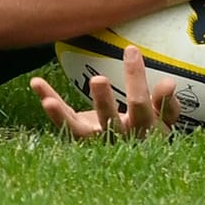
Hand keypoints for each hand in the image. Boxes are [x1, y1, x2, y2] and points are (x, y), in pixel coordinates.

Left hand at [31, 46, 180, 141]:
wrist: (136, 154)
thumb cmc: (151, 126)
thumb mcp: (164, 118)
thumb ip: (167, 103)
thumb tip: (169, 83)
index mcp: (143, 130)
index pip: (140, 104)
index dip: (136, 79)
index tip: (130, 50)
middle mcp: (118, 138)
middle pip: (109, 122)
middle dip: (103, 102)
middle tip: (97, 79)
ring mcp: (96, 139)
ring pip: (77, 130)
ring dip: (61, 114)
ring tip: (47, 99)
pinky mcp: (78, 135)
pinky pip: (61, 121)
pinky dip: (49, 102)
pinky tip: (36, 83)